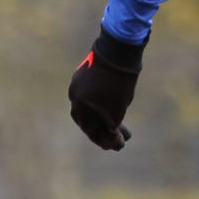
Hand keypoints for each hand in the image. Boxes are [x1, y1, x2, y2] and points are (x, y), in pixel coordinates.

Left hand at [68, 29, 142, 150]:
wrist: (117, 53)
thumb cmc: (109, 58)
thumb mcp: (95, 74)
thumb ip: (94, 91)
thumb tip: (104, 105)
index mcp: (75, 93)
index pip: (78, 115)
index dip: (88, 124)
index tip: (97, 128)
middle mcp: (81, 103)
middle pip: (86, 125)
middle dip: (96, 135)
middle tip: (105, 143)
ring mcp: (95, 109)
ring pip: (99, 129)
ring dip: (107, 140)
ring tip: (118, 145)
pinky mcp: (110, 111)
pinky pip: (113, 125)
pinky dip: (118, 134)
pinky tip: (123, 138)